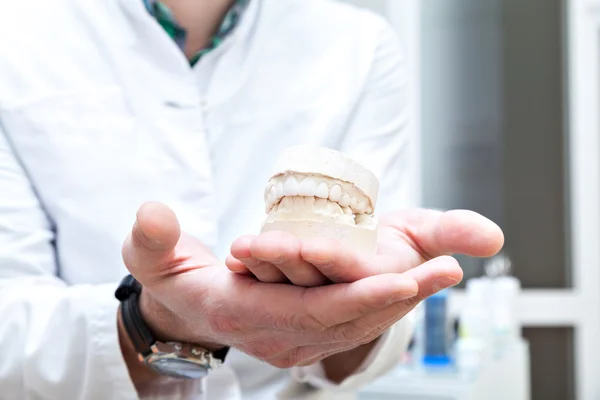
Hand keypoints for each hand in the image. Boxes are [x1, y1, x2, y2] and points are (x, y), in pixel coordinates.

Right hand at [120, 202, 461, 371]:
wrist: (184, 317)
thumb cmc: (174, 285)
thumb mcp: (151, 262)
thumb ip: (150, 240)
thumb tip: (153, 213)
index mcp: (246, 314)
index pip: (314, 311)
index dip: (361, 296)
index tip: (405, 276)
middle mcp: (280, 337)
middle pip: (351, 320)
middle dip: (402, 296)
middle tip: (448, 267)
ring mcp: (297, 341)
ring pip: (361, 325)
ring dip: (405, 301)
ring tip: (447, 269)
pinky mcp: (309, 335)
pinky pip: (357, 323)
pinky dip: (389, 304)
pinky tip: (417, 283)